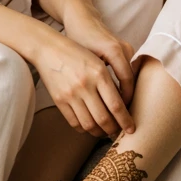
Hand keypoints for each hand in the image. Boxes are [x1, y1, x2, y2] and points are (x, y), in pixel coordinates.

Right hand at [30, 12, 135, 139]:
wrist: (49, 49)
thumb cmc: (78, 54)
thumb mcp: (98, 63)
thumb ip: (111, 83)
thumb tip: (122, 107)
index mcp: (99, 74)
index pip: (116, 105)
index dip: (125, 121)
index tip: (131, 129)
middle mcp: (85, 85)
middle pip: (104, 119)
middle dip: (113, 129)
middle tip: (119, 132)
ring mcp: (71, 94)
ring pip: (89, 124)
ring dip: (99, 132)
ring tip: (105, 131)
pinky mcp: (59, 100)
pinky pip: (74, 122)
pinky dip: (84, 129)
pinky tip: (90, 127)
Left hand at [61, 3, 137, 108]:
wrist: (81, 17)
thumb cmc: (78, 37)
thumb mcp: (82, 58)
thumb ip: (90, 78)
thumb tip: (94, 103)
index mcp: (114, 51)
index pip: (126, 80)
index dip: (124, 100)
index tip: (119, 116)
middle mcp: (124, 49)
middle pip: (131, 80)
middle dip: (127, 101)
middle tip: (123, 120)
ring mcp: (126, 48)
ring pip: (130, 77)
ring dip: (126, 94)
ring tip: (120, 112)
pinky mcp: (125, 50)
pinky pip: (127, 71)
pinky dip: (123, 85)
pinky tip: (117, 97)